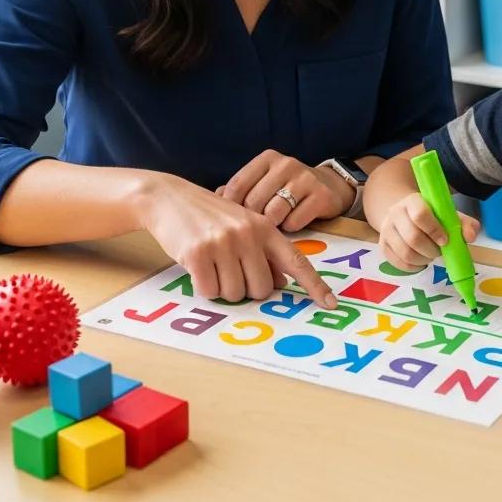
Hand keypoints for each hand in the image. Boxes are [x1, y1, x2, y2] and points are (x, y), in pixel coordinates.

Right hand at [136, 174, 336, 307]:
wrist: (170, 198)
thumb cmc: (209, 216)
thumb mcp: (242, 225)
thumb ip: (262, 252)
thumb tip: (278, 283)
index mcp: (265, 228)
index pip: (296, 261)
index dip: (314, 285)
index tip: (331, 303)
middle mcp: (249, 234)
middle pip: (261, 290)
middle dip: (245, 289)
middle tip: (228, 269)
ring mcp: (224, 243)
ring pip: (234, 294)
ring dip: (221, 288)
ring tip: (212, 262)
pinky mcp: (199, 253)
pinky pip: (209, 291)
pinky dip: (203, 285)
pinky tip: (197, 264)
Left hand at [217, 150, 353, 230]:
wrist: (329, 186)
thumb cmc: (287, 188)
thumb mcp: (263, 183)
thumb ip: (240, 190)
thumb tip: (214, 199)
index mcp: (267, 159)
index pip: (237, 185)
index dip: (230, 208)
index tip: (230, 223)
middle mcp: (285, 164)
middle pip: (254, 202)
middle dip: (252, 221)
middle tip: (254, 229)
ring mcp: (305, 178)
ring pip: (274, 213)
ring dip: (272, 225)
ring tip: (274, 224)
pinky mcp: (321, 195)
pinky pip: (294, 221)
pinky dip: (290, 228)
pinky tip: (292, 223)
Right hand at [378, 192, 479, 270]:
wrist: (405, 214)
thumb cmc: (432, 216)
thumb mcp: (449, 215)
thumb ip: (464, 224)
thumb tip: (470, 237)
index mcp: (413, 201)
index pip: (420, 214)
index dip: (434, 230)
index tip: (445, 240)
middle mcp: (395, 212)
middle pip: (412, 237)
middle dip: (431, 250)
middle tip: (439, 251)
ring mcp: (386, 230)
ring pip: (405, 253)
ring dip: (423, 260)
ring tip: (430, 256)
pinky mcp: (383, 245)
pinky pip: (399, 263)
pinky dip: (414, 267)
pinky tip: (421, 261)